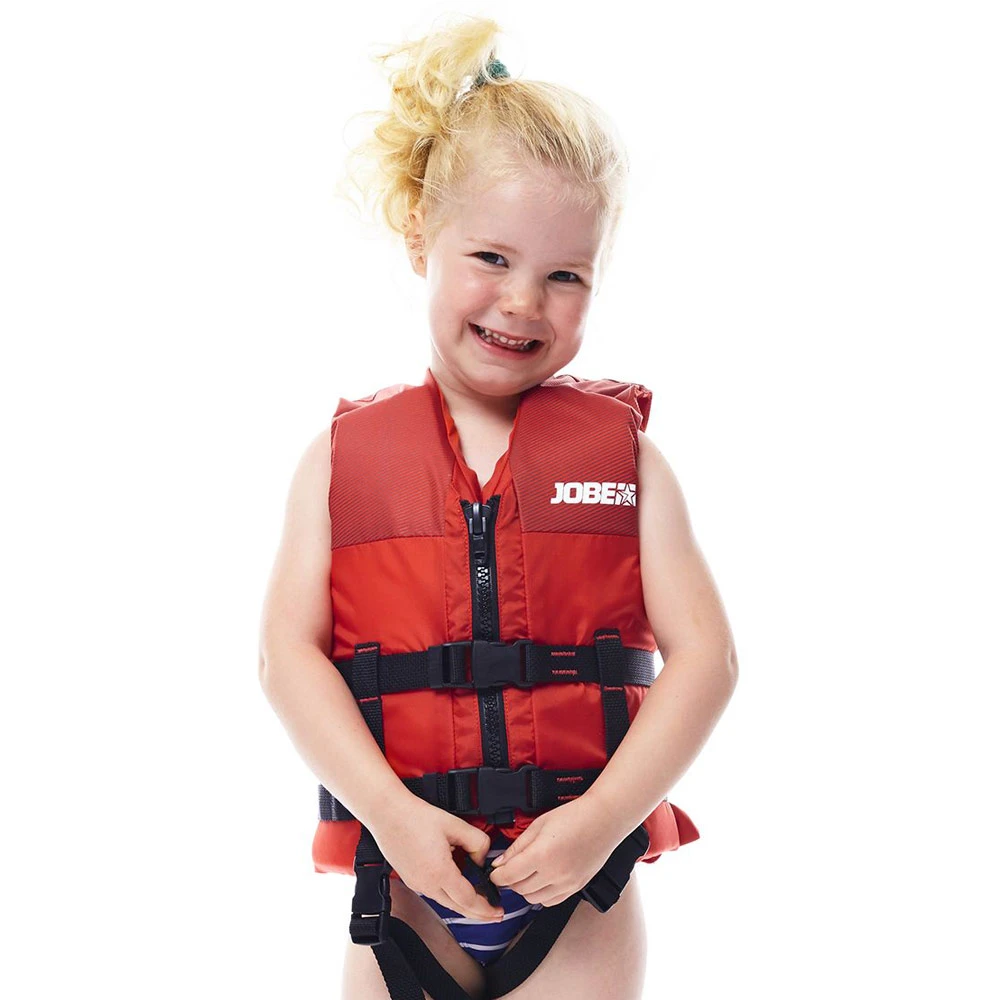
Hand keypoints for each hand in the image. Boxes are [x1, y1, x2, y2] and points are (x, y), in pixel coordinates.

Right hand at [368, 795, 505, 922]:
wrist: (387, 813)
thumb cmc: (416, 816)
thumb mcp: (455, 824)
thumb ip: (477, 842)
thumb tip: (481, 859)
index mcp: (439, 873)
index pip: (468, 900)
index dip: (486, 909)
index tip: (498, 912)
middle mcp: (426, 884)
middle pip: (458, 907)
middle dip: (478, 913)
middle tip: (494, 914)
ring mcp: (416, 884)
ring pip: (445, 902)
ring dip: (463, 904)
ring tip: (479, 900)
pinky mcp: (410, 880)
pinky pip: (434, 893)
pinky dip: (449, 894)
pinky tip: (457, 885)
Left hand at [488, 796, 625, 906]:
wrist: (604, 819)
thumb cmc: (574, 816)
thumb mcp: (539, 824)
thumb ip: (518, 846)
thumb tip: (500, 862)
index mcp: (542, 855)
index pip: (509, 876)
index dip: (497, 876)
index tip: (494, 872)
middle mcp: (555, 874)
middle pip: (520, 889)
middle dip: (510, 880)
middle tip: (509, 869)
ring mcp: (567, 883)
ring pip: (534, 899)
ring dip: (525, 889)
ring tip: (526, 873)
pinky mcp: (576, 888)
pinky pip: (551, 901)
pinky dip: (542, 895)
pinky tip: (542, 880)